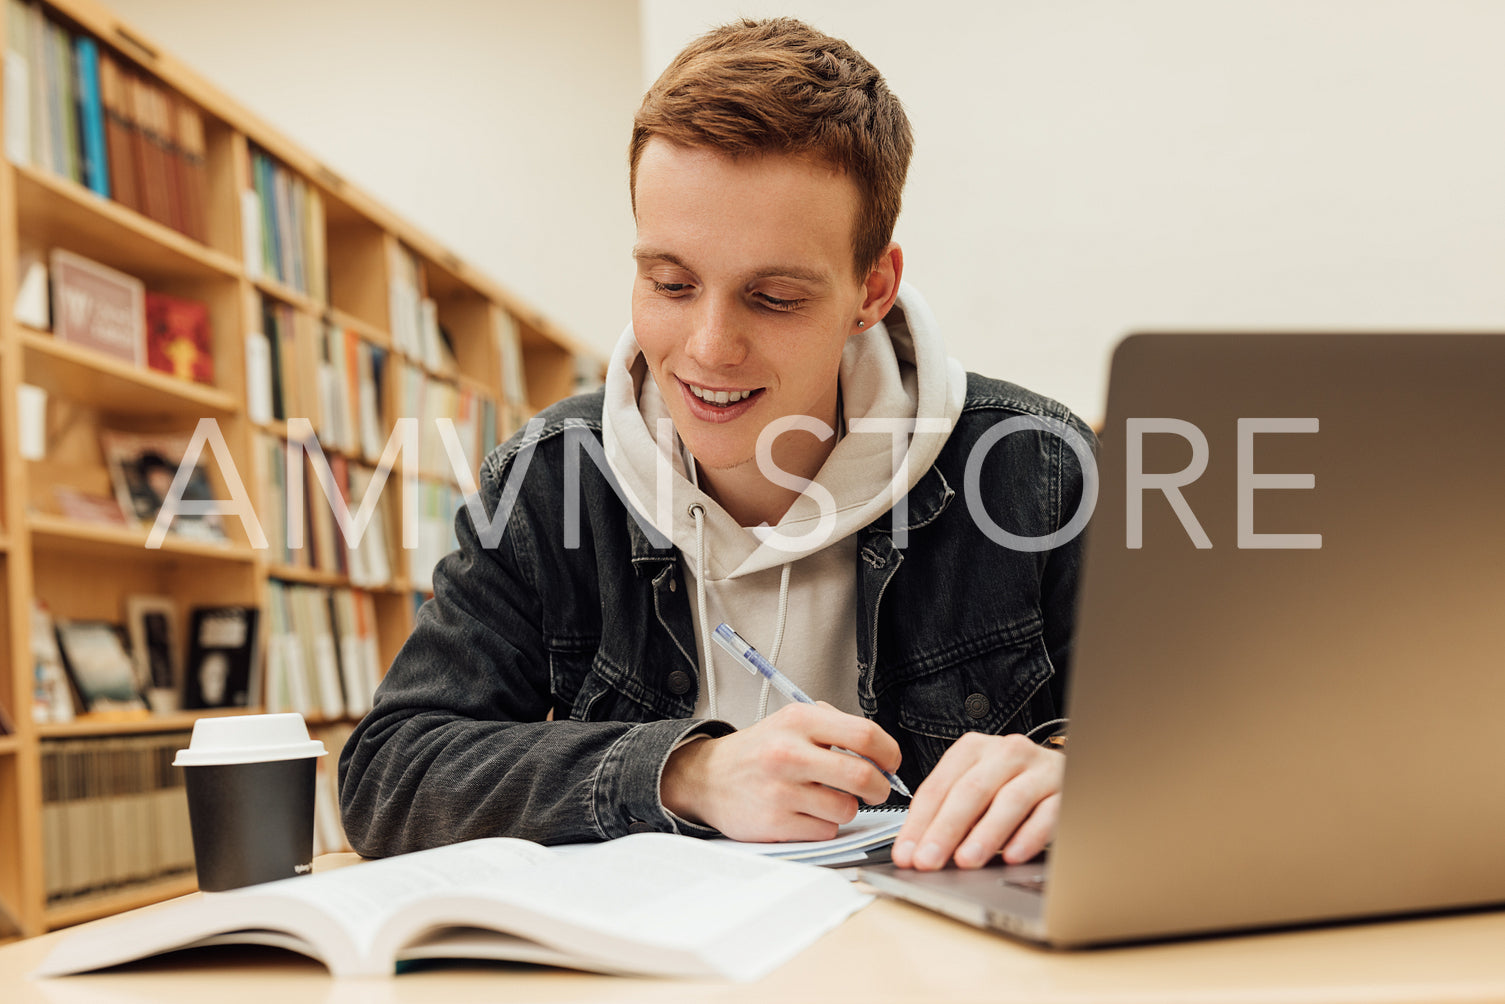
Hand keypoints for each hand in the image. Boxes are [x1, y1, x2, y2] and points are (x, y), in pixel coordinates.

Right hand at [661, 702, 901, 842]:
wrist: (708, 777)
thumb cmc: (758, 751)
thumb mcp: (791, 721)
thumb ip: (834, 726)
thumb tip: (880, 749)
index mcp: (799, 720)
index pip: (865, 734)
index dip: (889, 752)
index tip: (890, 762)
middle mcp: (789, 752)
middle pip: (863, 776)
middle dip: (880, 788)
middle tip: (877, 789)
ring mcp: (781, 789)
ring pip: (847, 809)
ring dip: (847, 808)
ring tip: (828, 799)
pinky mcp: (775, 822)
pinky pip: (826, 830)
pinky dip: (825, 825)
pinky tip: (807, 813)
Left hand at [891, 732, 1062, 870]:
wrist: (1067, 772)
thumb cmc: (1012, 783)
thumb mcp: (976, 788)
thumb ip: (949, 813)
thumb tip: (918, 851)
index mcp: (974, 749)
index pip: (939, 787)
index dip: (919, 822)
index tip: (906, 854)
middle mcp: (1006, 753)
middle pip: (970, 791)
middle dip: (945, 830)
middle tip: (927, 861)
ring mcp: (1039, 770)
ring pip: (1009, 800)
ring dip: (985, 834)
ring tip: (965, 861)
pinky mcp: (1066, 790)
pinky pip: (1047, 814)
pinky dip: (1028, 836)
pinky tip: (1012, 856)